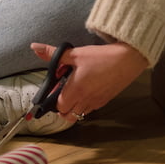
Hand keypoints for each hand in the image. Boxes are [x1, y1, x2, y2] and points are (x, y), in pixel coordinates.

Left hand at [30, 41, 147, 121]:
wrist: (129, 59)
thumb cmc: (102, 57)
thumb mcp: (76, 53)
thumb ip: (53, 53)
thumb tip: (35, 47)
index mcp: (76, 90)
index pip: (59, 106)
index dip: (53, 100)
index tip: (54, 89)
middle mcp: (86, 100)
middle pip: (68, 115)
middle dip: (62, 107)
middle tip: (61, 92)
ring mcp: (97, 102)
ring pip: (79, 114)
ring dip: (73, 107)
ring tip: (73, 91)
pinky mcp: (105, 100)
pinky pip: (90, 109)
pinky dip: (84, 104)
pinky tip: (86, 90)